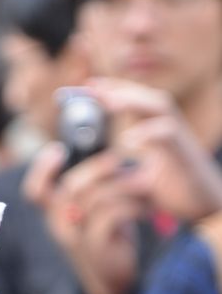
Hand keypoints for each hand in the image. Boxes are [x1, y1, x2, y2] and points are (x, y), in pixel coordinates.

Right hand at [24, 143, 146, 293]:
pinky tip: (148, 207)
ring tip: (147, 182)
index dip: (41, 170)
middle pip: (71, 187)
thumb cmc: (108, 240)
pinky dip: (132, 206)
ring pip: (94, 199)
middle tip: (122, 160)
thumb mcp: (97, 213)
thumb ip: (95, 191)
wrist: (112, 284)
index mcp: (56, 214)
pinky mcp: (95, 247)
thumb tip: (111, 160)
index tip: (58, 150)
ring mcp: (76, 237)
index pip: (35, 192)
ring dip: (124, 186)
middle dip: (98, 168)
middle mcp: (60, 225)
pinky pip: (110, 217)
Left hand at [85, 77, 221, 223]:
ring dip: (132, 100)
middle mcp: (171, 129)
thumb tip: (88, 168)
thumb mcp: (140, 177)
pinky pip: (168, 134)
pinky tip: (127, 140)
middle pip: (146, 96)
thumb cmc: (174, 191)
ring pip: (160, 106)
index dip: (114, 91)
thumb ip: (120, 168)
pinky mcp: (184, 154)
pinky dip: (147, 133)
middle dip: (119, 89)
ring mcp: (179, 139)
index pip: (137, 102)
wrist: (205, 207)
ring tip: (108, 102)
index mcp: (159, 132)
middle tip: (90, 88)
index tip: (87, 86)